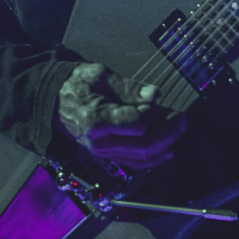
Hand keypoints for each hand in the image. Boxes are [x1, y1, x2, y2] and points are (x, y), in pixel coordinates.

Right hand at [57, 63, 186, 170]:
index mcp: (95, 120)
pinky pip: (136, 163)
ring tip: (179, 127)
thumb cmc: (77, 85)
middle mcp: (101, 143)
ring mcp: (105, 153)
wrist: (56, 104)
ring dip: (166, 145)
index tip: (156, 99)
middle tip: (182, 117)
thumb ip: (128, 87)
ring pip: (142, 158)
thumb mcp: (100, 75)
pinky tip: (169, 148)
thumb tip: (154, 95)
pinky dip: (155, 158)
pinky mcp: (110, 156)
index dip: (152, 113)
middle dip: (168, 132)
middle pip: (143, 146)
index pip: (135, 124)